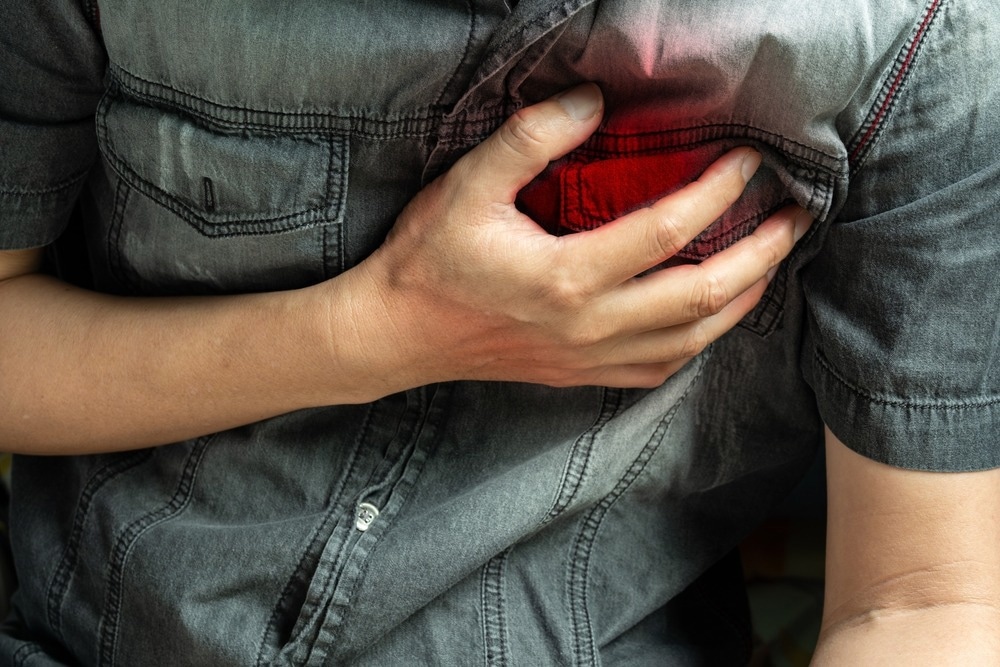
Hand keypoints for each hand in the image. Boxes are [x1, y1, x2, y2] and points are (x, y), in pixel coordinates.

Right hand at [337, 84, 811, 396]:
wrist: (399, 334)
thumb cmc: (430, 259)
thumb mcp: (468, 185)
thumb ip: (531, 138)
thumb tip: (594, 102)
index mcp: (567, 276)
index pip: (669, 229)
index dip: (719, 189)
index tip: (747, 159)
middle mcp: (590, 325)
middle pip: (704, 296)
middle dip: (760, 254)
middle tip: (794, 218)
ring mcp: (589, 358)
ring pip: (694, 339)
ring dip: (743, 300)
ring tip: (769, 263)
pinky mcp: (581, 376)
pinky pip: (660, 369)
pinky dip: (700, 341)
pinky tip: (711, 318)